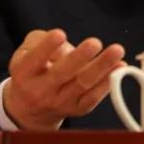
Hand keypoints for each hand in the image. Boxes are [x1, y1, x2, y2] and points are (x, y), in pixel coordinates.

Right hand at [3, 28, 125, 130]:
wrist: (29, 109)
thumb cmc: (31, 71)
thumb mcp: (25, 51)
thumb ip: (41, 41)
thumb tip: (64, 44)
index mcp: (24, 73)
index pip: (35, 60)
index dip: (47, 47)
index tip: (60, 34)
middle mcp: (41, 90)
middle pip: (62, 74)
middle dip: (80, 57)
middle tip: (95, 43)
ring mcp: (60, 102)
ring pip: (82, 85)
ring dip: (102, 67)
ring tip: (116, 52)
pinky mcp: (77, 109)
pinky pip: (93, 97)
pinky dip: (108, 83)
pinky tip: (119, 67)